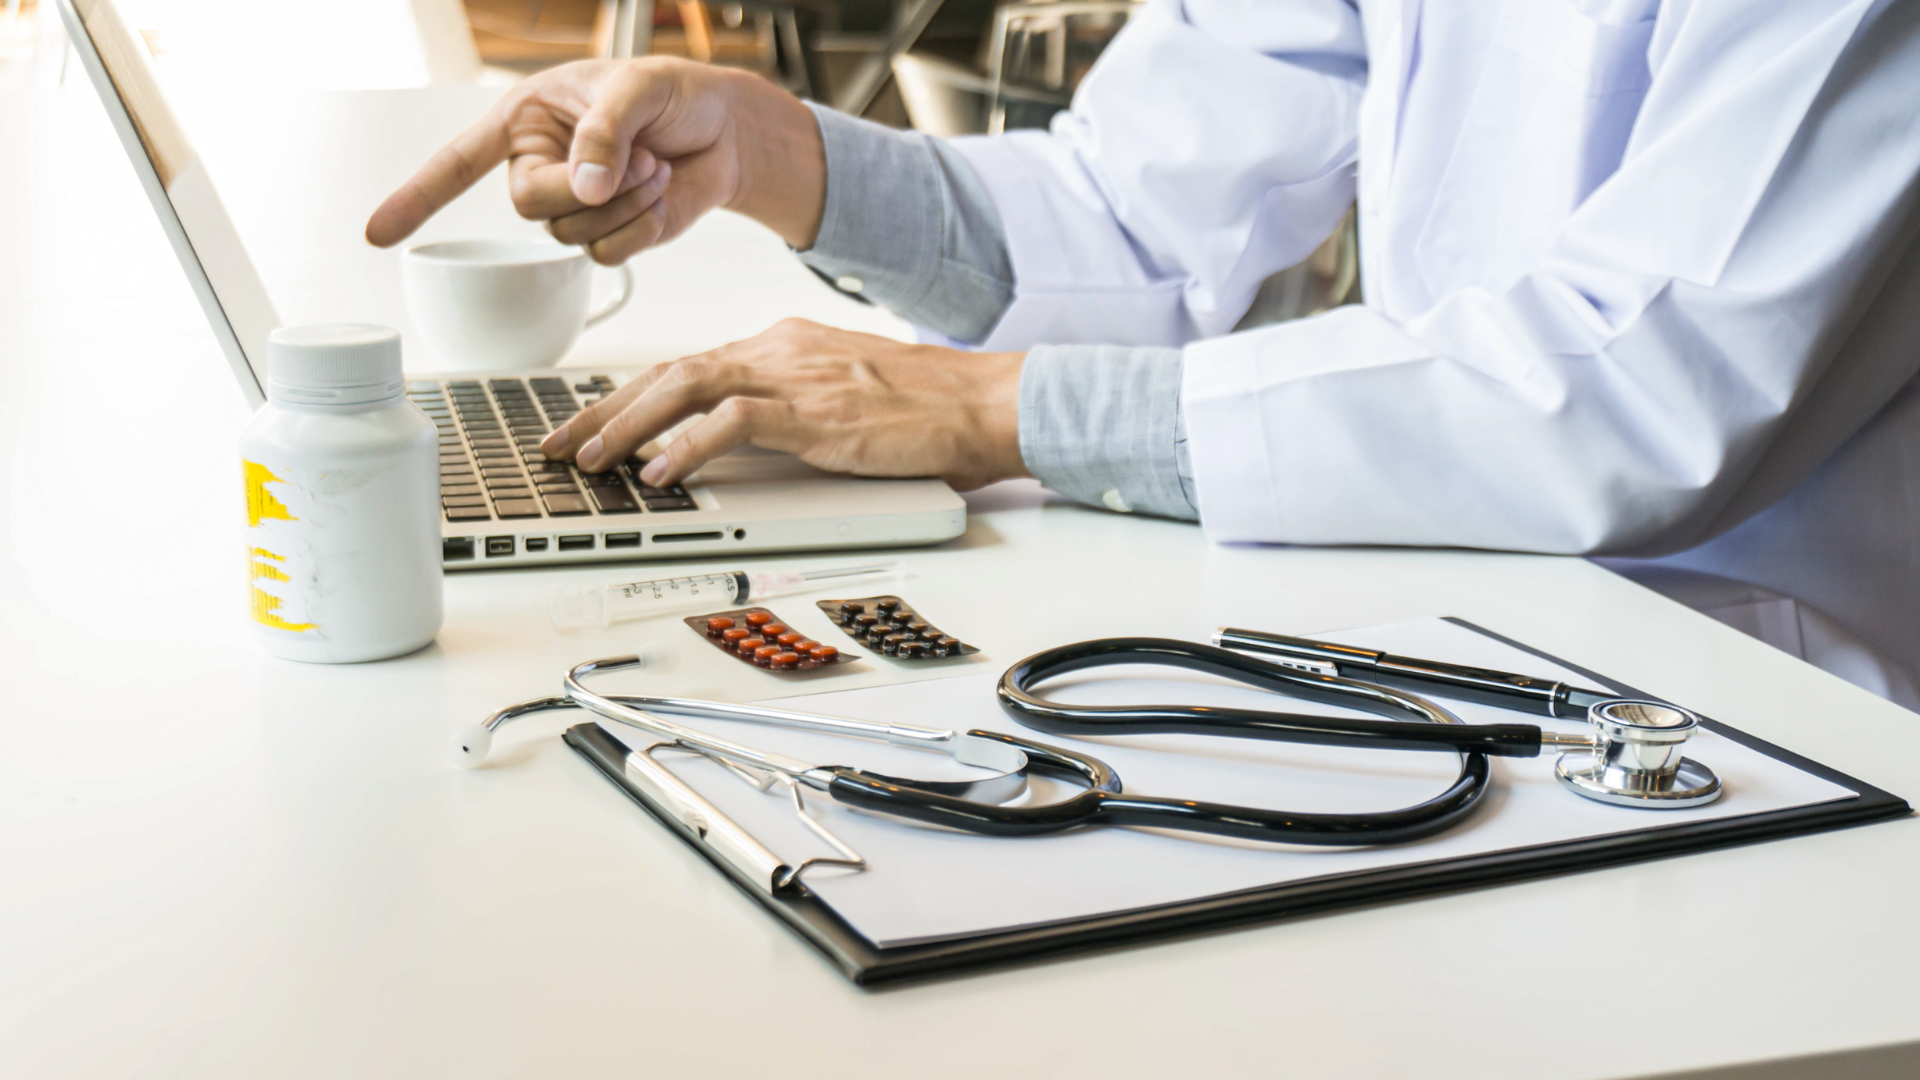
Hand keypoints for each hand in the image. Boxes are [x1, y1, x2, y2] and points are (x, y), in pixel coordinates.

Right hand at [364, 58, 825, 260]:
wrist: (725, 130)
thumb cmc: (674, 95)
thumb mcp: (637, 90)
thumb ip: (604, 133)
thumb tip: (583, 187)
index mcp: (526, 122)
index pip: (458, 162)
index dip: (416, 197)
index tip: (377, 233)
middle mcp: (541, 168)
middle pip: (531, 206)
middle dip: (588, 186)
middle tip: (639, 157)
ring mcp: (575, 207)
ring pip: (574, 234)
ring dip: (626, 202)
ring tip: (657, 164)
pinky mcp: (611, 236)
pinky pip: (609, 254)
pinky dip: (642, 227)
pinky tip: (662, 193)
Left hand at [543, 319, 1030, 490]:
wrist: (984, 402)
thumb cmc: (928, 408)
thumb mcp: (842, 398)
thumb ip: (788, 409)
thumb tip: (736, 441)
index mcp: (784, 345)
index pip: (687, 365)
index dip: (630, 397)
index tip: (590, 426)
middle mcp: (780, 350)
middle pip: (669, 372)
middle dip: (605, 410)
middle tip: (560, 445)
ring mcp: (796, 377)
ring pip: (686, 387)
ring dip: (629, 426)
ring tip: (592, 461)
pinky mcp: (816, 411)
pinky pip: (732, 422)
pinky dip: (687, 446)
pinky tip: (660, 472)